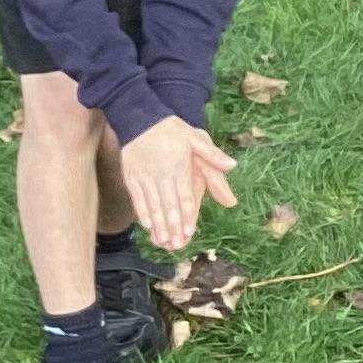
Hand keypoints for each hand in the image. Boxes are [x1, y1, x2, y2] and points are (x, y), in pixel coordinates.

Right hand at [120, 116, 239, 251]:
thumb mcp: (195, 137)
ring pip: (152, 204)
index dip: (187, 214)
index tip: (189, 231)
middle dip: (173, 226)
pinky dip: (142, 212)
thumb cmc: (171, 130)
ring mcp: (144, 175)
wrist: (139, 118)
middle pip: (168, 203)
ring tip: (163, 240)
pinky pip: (137, 198)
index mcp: (179, 165)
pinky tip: (147, 226)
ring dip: (158, 224)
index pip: (184, 194)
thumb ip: (212, 155)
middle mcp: (161, 172)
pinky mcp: (131, 176)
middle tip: (177, 244)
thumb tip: (232, 166)